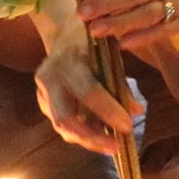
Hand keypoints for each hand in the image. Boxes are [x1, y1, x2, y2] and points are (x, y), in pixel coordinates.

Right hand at [33, 20, 137, 155]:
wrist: (63, 31)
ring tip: (111, 146)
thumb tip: (137, 112)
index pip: (90, 93)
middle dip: (92, 138)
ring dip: (87, 139)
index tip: (129, 126)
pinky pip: (61, 122)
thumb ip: (121, 83)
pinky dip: (81, 132)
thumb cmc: (94, 42)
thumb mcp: (110, 55)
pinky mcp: (42, 100)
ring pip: (61, 126)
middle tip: (116, 147)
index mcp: (70, 62)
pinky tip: (99, 136)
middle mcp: (50, 78)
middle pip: (66, 119)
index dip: (109, 112)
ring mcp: (41, 91)